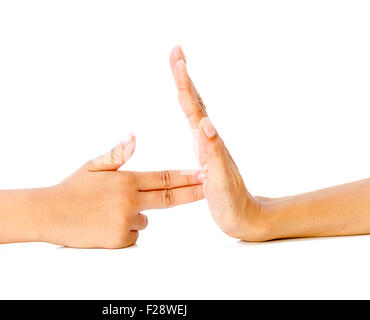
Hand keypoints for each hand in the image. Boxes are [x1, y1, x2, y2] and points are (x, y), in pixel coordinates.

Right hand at [38, 134, 203, 247]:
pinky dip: (126, 231)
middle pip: (169, 198)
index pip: (164, 178)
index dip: (186, 177)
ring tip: (108, 212)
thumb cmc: (71, 188)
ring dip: (137, 216)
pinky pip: (133, 235)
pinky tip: (106, 225)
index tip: (203, 173)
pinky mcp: (119, 240)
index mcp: (126, 180)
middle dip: (191, 193)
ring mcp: (125, 222)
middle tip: (209, 188)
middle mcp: (130, 201)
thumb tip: (134, 137)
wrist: (50, 214)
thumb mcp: (93, 166)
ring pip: (145, 220)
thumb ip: (117, 154)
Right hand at [169, 46, 267, 240]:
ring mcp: (207, 143)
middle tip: (175, 52)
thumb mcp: (220, 181)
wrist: (247, 216)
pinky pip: (194, 122)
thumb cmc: (232, 203)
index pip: (193, 106)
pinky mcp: (205, 152)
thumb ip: (214, 153)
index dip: (183, 83)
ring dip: (185, 87)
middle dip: (182, 75)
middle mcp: (208, 137)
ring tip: (178, 69)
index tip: (177, 59)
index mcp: (208, 141)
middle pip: (193, 100)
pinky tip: (187, 106)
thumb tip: (205, 124)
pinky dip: (188, 107)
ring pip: (194, 108)